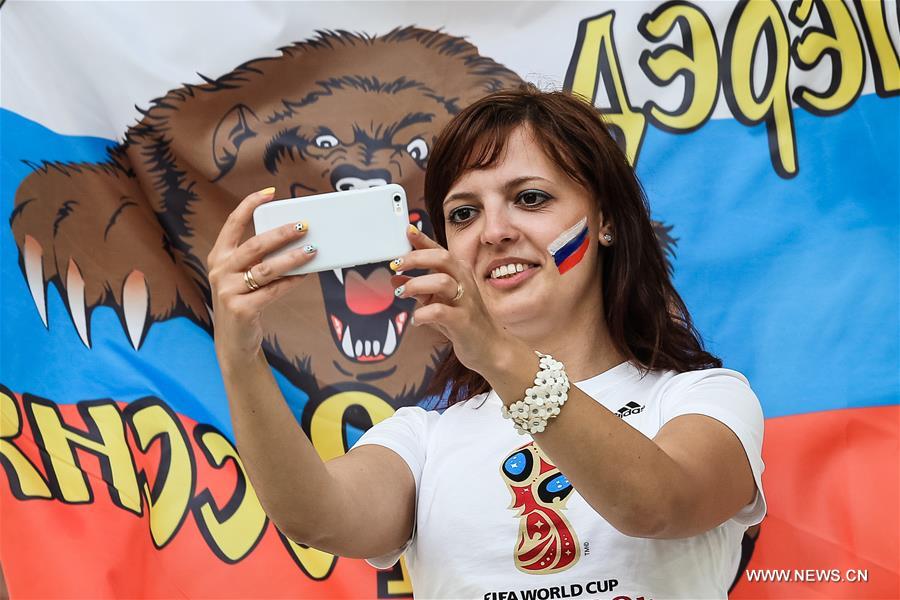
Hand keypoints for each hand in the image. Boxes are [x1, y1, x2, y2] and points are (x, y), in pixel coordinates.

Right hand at [207, 187, 316, 362]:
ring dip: (293, 257)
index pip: (233, 223)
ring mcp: (228, 291)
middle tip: (304, 225)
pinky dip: (292, 281)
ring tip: (313, 249)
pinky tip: (306, 274)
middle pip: (255, 245)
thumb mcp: (242, 277)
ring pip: (267, 268)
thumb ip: (258, 260)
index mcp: (219, 257)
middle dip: (282, 233)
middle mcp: (220, 271)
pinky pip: (274, 290)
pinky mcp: (242, 309)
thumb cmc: (244, 301)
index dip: (250, 205)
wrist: (233, 341)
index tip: (270, 193)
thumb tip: (295, 239)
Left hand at [390, 227, 511, 374]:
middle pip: (442, 259)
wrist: (490, 348)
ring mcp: (466, 301)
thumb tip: (395, 278)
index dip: (423, 239)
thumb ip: (419, 288)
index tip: (407, 230)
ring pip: (441, 282)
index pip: (439, 251)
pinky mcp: (463, 321)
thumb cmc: (464, 322)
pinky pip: (440, 312)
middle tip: (396, 266)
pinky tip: (417, 320)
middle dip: (416, 259)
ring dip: (416, 285)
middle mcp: (465, 282)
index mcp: (459, 274)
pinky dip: (423, 314)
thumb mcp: (439, 301)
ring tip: (402, 293)